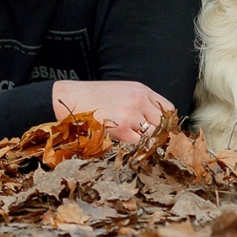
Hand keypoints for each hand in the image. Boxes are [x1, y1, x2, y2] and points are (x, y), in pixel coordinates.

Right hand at [52, 79, 170, 143]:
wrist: (68, 99)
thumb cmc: (91, 97)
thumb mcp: (120, 91)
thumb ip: (138, 103)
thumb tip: (151, 121)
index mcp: (140, 90)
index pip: (168, 108)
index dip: (167, 122)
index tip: (164, 130)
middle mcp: (139, 100)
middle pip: (164, 123)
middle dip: (160, 134)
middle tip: (152, 142)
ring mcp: (132, 115)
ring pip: (153, 135)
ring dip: (148, 142)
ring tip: (138, 144)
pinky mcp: (122, 129)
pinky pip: (139, 143)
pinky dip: (136, 146)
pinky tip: (127, 144)